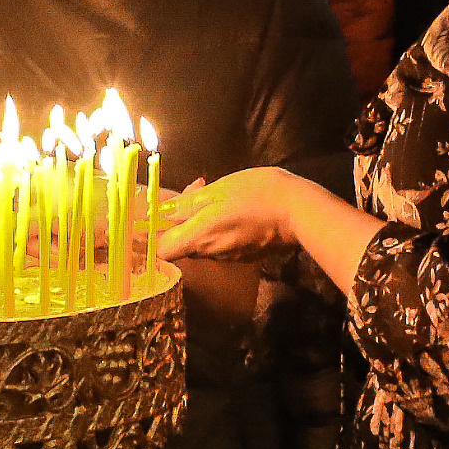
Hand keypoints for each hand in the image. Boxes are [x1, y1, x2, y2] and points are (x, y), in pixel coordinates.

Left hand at [160, 169, 302, 261]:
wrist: (297, 211)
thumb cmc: (254, 194)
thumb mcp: (216, 192)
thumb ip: (186, 204)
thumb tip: (161, 213)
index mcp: (198, 237)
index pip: (161, 251)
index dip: (151, 239)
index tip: (151, 222)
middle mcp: (210, 253)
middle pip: (182, 244)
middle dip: (180, 220)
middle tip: (192, 192)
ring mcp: (229, 256)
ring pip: (202, 241)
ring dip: (200, 220)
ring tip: (214, 193)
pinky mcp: (244, 254)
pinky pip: (221, 242)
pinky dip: (218, 226)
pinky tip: (232, 207)